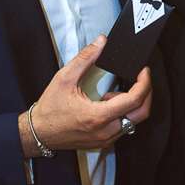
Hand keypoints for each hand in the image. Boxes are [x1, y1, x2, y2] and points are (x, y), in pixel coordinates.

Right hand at [20, 36, 151, 154]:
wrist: (39, 133)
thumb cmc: (50, 108)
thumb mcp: (64, 78)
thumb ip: (85, 58)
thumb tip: (101, 42)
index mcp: (98, 115)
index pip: (134, 100)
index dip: (144, 83)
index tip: (143, 71)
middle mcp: (106, 130)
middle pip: (141, 113)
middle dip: (145, 93)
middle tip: (139, 79)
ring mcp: (106, 139)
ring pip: (133, 121)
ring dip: (130, 105)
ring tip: (111, 95)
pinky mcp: (104, 142)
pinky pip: (123, 127)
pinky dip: (122, 114)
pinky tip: (107, 105)